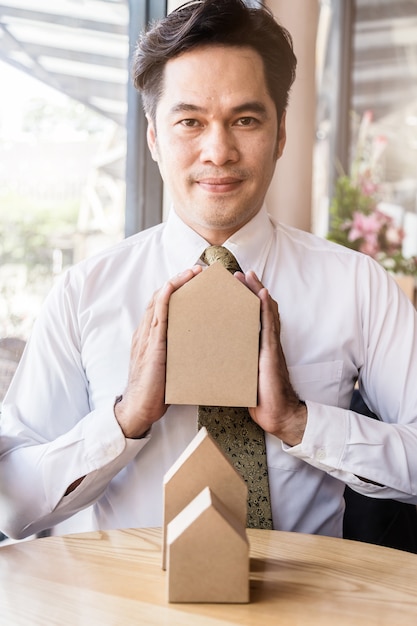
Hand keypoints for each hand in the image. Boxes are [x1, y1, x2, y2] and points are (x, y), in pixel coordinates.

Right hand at [114, 266, 202, 437]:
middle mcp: (145, 332)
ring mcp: (146, 337)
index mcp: (149, 337)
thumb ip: (175, 353)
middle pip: (159, 297)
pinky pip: (157, 314)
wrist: (139, 409)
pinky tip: (173, 286)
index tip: (192, 279)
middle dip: (178, 280)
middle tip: (197, 270)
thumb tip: (197, 347)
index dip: (174, 289)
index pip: (161, 306)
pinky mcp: (151, 344)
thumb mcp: (167, 367)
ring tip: (193, 272)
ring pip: (159, 301)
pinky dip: (164, 297)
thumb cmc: (155, 392)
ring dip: (175, 283)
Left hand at [235, 270, 306, 445]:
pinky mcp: (271, 351)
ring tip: (247, 276)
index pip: (254, 317)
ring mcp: (270, 345)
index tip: (236, 285)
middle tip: (238, 273)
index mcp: (259, 346)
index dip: (247, 300)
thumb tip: (216, 356)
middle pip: (260, 308)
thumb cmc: (260, 397)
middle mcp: (266, 341)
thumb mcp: (243, 374)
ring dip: (257, 292)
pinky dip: (266, 308)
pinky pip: (269, 325)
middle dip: (251, 289)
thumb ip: (235, 361)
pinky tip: (262, 295)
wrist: (277, 413)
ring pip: (265, 312)